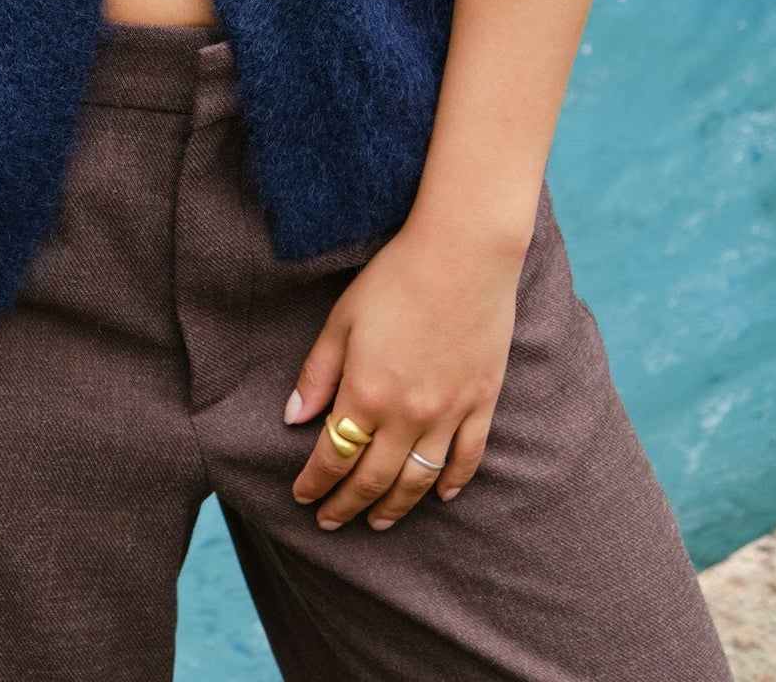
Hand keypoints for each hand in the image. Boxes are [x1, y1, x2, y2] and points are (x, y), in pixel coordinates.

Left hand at [286, 215, 525, 531]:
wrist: (463, 252)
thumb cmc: (395, 277)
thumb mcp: (342, 319)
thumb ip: (318, 373)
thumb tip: (294, 417)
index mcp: (366, 392)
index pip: (334, 456)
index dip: (316, 482)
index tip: (302, 497)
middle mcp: (407, 413)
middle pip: (373, 478)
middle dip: (346, 505)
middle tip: (329, 522)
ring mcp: (449, 411)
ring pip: (419, 479)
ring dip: (395, 507)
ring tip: (377, 522)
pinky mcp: (482, 402)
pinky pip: (467, 458)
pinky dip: (453, 483)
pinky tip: (441, 496)